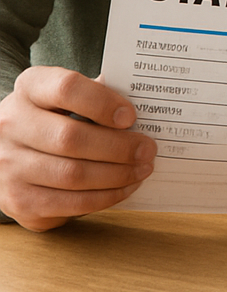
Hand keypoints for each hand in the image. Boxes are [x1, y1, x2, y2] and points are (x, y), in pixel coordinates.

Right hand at [0, 66, 156, 230]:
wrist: (10, 149)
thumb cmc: (54, 117)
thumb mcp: (69, 97)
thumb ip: (99, 94)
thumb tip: (144, 103)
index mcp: (30, 88)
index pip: (66, 88)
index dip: (102, 103)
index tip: (131, 116)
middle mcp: (12, 125)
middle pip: (71, 138)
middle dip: (119, 147)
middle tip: (148, 149)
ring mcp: (10, 165)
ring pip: (72, 175)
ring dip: (117, 175)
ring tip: (142, 168)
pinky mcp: (18, 200)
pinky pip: (69, 203)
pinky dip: (104, 197)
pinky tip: (125, 187)